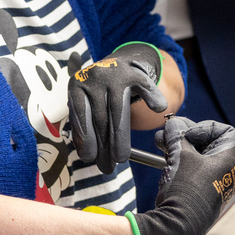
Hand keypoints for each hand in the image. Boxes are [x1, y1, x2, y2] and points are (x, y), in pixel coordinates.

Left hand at [68, 44, 167, 173]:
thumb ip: (83, 124)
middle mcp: (95, 77)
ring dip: (120, 138)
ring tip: (120, 158)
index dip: (86, 139)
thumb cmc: (97, 94)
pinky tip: (157, 109)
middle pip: (100, 117)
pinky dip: (152, 97)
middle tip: (106, 167)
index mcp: (77, 85)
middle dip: (103, 146)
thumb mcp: (84, 104)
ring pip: (119, 111)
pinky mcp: (134, 73)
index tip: (88, 158)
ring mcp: (116, 73)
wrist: (115, 67)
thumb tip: (86, 155)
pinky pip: (145, 87)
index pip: (80, 116)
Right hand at [132, 117, 234, 234]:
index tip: (190, 132)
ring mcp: (211, 183)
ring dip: (180, 146)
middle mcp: (223, 172)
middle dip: (186, 135)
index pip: (228, 133)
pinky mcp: (199, 192)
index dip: (208, 127)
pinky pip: (192, 170)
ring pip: (197, 156)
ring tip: (162, 142)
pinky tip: (164, 157)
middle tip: (171, 133)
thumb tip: (174, 125)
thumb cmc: (186, 192)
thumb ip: (177, 134)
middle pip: (209, 143)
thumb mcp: (180, 154)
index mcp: (227, 161)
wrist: (179, 225)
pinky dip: (180, 160)